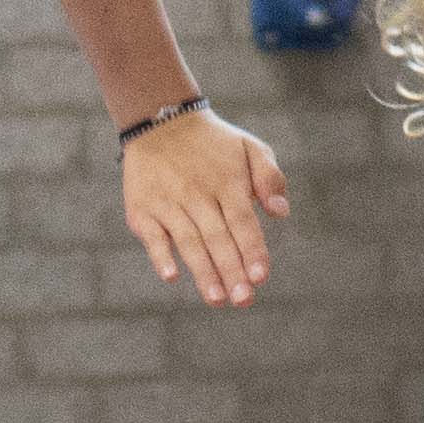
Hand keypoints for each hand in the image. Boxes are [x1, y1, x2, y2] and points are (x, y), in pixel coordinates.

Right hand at [122, 106, 283, 305]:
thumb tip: (280, 212)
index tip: (261, 277)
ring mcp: (168, 203)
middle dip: (232, 271)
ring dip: (203, 272)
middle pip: (218, 237)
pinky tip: (172, 276)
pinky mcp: (142, 210)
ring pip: (189, 241)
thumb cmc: (214, 144)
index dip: (252, 250)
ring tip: (218, 299)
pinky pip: (152, 236)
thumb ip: (270, 178)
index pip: (243, 222)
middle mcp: (198, 194)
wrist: (161, 122)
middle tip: (243, 300)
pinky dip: (161, 255)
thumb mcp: (250, 147)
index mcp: (227, 182)